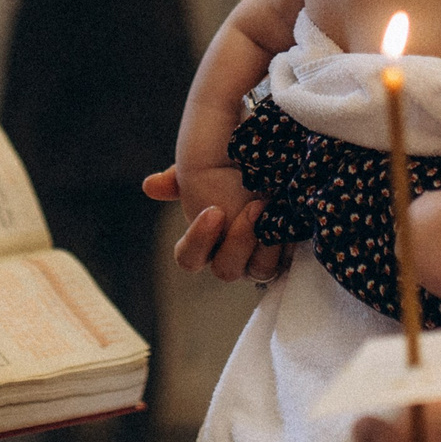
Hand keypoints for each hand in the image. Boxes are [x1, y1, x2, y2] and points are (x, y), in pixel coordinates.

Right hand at [147, 163, 286, 283]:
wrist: (278, 171)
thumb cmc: (236, 174)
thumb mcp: (206, 170)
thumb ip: (178, 180)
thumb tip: (150, 186)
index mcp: (206, 244)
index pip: (189, 258)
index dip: (198, 241)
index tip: (214, 211)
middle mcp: (232, 259)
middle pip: (225, 270)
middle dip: (238, 241)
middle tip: (253, 208)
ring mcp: (260, 263)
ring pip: (259, 271)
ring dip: (264, 243)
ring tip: (273, 208)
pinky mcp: (288, 259)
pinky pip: (287, 264)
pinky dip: (288, 244)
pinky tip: (291, 218)